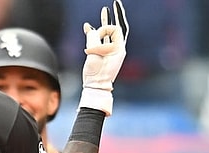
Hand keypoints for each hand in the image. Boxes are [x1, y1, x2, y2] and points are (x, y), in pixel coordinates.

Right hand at [79, 0, 128, 115]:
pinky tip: (88, 27)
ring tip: (104, 11)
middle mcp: (117, 49)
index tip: (96, 37)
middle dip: (116, 15)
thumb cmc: (96, 74)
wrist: (96, 88)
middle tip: (116, 2)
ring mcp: (110, 52)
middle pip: (118, 27)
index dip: (105, 28)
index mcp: (119, 48)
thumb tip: (89, 28)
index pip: (115, 29)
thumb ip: (92, 39)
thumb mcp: (94, 55)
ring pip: (109, 33)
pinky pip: (100, 41)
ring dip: (105, 22)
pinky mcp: (103, 56)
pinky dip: (95, 34)